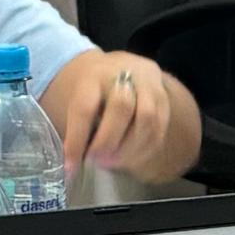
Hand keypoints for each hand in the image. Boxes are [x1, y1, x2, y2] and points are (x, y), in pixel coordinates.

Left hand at [47, 50, 186, 180]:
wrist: (119, 68)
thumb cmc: (93, 91)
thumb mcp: (79, 98)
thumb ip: (77, 127)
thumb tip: (72, 165)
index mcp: (93, 76)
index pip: (85, 108)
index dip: (77, 141)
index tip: (70, 167)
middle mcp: (123, 74)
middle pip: (122, 107)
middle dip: (108, 142)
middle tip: (97, 161)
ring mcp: (148, 84)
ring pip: (147, 118)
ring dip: (130, 149)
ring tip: (114, 162)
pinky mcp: (164, 97)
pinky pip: (160, 128)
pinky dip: (145, 149)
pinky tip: (131, 159)